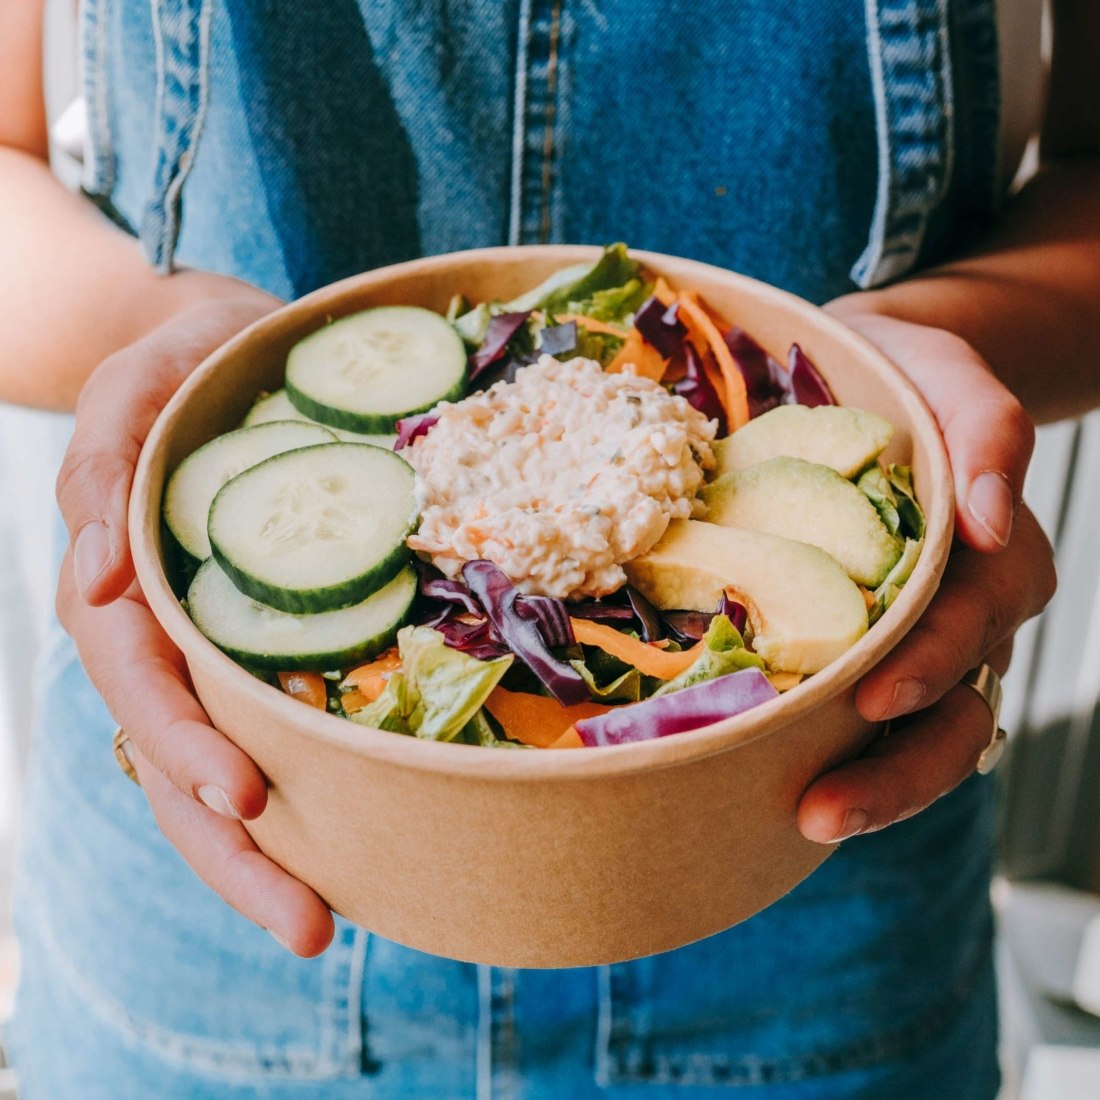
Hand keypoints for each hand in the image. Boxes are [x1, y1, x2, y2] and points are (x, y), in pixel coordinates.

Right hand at [55, 289, 336, 955]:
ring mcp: (209, 650)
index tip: (249, 796)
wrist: (232, 351)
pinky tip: (347, 849)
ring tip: (323, 924)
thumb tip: (89, 575)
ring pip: (216, 770)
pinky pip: (269, 730)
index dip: (184, 744)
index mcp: (124, 587)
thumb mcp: (138, 383)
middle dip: (234, 848)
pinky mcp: (261, 645)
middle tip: (308, 926)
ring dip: (264, 854)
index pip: (143, 684)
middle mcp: (163, 637)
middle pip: (176, 763)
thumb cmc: (187, 362)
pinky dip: (301, 795)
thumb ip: (100, 462)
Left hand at [796, 308, 1056, 843]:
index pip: (967, 634)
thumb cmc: (913, 379)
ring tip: (802, 818)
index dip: (925, 672)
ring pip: (913, 740)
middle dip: (895, 773)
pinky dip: (830, 753)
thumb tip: (997, 524)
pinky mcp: (865, 649)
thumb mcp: (955, 380)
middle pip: (952, 718)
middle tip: (821, 812)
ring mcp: (917, 646)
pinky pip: (860, 720)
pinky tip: (771, 779)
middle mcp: (964, 620)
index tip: (869, 701)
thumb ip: (990, 436)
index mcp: (994, 566)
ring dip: (868, 787)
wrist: (879, 377)